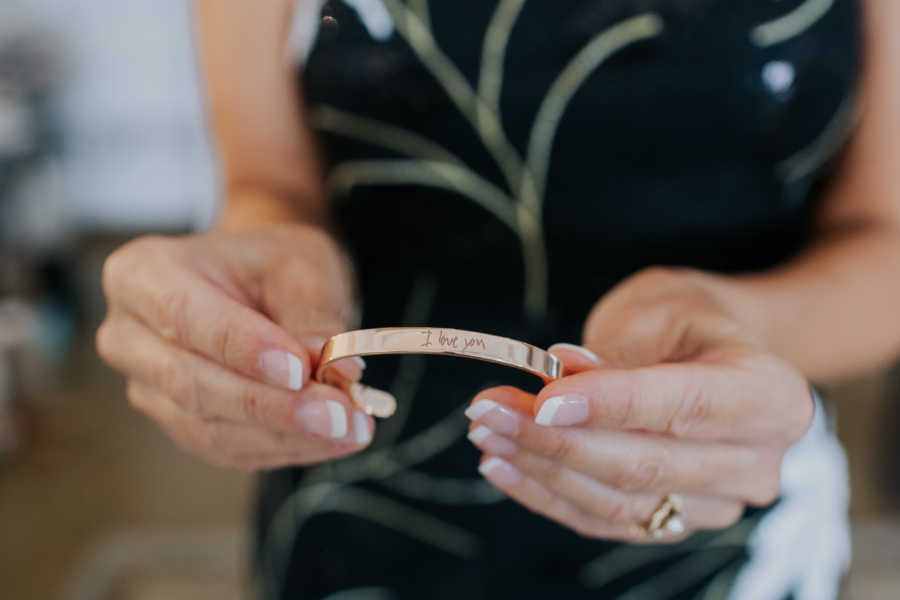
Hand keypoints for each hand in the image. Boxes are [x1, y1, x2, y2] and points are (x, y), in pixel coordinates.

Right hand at [97, 224, 373, 469]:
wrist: (259, 284)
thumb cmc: (271, 265)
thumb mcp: (302, 264)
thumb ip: (314, 314)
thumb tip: (339, 369)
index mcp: (142, 274)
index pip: (186, 316)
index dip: (244, 349)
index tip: (302, 370)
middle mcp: (129, 336)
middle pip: (192, 383)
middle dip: (274, 406)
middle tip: (341, 412)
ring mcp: (148, 388)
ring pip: (211, 428)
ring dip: (287, 436)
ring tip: (352, 427)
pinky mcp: (180, 424)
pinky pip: (229, 449)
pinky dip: (286, 447)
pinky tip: (333, 439)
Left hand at [465, 267, 813, 541]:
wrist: (711, 352)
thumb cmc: (685, 320)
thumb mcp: (658, 312)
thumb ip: (616, 355)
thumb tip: (559, 383)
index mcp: (773, 396)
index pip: (686, 406)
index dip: (611, 405)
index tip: (544, 399)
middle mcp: (757, 462)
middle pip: (645, 463)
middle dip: (554, 439)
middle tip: (488, 410)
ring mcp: (719, 503)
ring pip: (617, 500)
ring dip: (540, 468)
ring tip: (485, 434)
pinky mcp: (675, 521)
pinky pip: (604, 519)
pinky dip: (548, 495)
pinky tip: (503, 468)